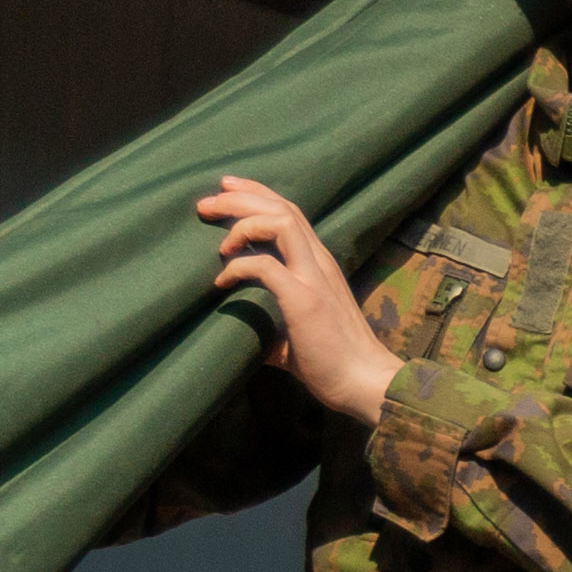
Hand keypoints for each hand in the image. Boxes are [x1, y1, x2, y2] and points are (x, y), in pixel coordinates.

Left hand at [199, 177, 396, 422]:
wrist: (366, 382)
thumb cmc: (334, 363)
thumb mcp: (299, 331)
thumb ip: (273, 322)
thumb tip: (243, 332)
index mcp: (320, 263)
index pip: (290, 211)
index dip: (256, 193)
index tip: (225, 189)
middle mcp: (319, 261)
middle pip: (281, 206)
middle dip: (239, 198)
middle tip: (205, 203)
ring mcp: (314, 278)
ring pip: (279, 222)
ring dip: (242, 223)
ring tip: (219, 242)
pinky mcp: (305, 300)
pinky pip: (265, 266)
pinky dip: (238, 267)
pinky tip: (223, 281)